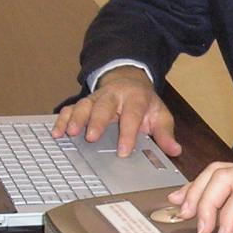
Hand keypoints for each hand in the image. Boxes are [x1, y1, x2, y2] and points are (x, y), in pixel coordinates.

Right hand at [52, 66, 181, 157]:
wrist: (129, 81)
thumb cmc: (144, 104)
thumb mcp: (160, 115)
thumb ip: (165, 133)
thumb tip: (175, 150)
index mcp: (135, 98)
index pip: (132, 116)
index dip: (127, 133)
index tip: (123, 151)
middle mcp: (114, 96)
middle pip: (104, 106)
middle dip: (97, 121)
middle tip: (90, 137)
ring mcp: (97, 98)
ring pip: (84, 105)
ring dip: (76, 119)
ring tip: (69, 133)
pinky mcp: (84, 102)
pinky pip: (71, 108)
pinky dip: (63, 119)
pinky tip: (57, 132)